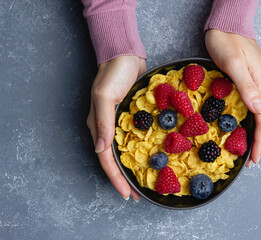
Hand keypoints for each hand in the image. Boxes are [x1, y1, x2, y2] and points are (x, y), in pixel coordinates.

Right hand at [87, 55, 145, 199]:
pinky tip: (152, 157)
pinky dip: (142, 151)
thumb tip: (101, 149)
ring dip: (133, 168)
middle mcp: (107, 128)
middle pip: (115, 160)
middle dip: (124, 179)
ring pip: (125, 152)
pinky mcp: (132, 117)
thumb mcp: (106, 96)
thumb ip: (103, 122)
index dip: (116, 178)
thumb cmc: (113, 73)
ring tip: (144, 182)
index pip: (106, 159)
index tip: (127, 194)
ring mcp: (120, 123)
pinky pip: (136, 139)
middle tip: (138, 195)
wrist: (125, 55)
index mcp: (98, 126)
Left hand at [205, 29, 260, 166]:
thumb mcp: (233, 64)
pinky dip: (250, 119)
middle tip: (248, 159)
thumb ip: (247, 87)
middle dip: (258, 140)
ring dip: (255, 132)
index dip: (260, 141)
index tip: (254, 159)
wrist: (227, 25)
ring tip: (246, 148)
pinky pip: (254, 104)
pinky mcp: (254, 80)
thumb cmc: (226, 42)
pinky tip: (243, 126)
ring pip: (260, 113)